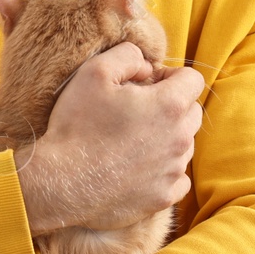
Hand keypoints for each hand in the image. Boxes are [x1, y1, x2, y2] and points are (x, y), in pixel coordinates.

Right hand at [16, 41, 201, 233]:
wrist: (61, 183)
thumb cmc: (77, 125)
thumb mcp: (94, 73)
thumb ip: (127, 56)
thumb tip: (147, 66)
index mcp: (169, 105)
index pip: (192, 80)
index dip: (170, 75)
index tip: (146, 83)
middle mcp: (180, 139)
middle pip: (192, 112)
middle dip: (172, 105)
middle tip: (137, 110)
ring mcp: (173, 171)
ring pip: (185, 145)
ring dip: (167, 137)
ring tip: (132, 140)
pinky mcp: (163, 197)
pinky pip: (178, 178)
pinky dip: (164, 170)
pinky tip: (137, 167)